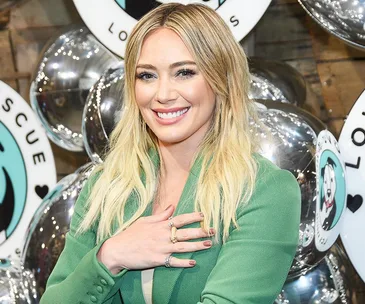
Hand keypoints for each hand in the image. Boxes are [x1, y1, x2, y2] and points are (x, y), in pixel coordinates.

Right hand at [97, 205, 212, 273]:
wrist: (117, 250)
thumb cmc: (130, 234)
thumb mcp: (144, 221)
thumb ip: (160, 215)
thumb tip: (172, 206)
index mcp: (160, 225)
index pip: (179, 219)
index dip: (192, 216)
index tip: (203, 214)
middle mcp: (162, 236)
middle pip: (185, 233)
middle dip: (200, 231)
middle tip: (212, 231)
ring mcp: (161, 248)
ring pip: (183, 247)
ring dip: (197, 246)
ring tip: (208, 244)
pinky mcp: (157, 260)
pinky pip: (174, 262)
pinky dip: (183, 262)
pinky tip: (193, 262)